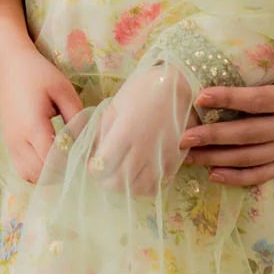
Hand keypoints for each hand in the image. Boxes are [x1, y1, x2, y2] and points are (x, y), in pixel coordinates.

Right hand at [0, 36, 81, 185]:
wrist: (10, 67)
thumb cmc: (39, 75)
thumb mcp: (64, 90)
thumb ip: (76, 116)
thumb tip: (89, 140)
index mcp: (32, 125)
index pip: (52, 160)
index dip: (69, 164)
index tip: (85, 157)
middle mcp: (18, 139)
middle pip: (40, 173)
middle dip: (61, 172)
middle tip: (77, 162)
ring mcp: (11, 144)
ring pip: (29, 176)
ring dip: (48, 175)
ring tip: (64, 162)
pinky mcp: (9, 145)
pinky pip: (22, 170)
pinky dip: (37, 172)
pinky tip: (51, 159)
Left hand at [87, 59, 192, 196]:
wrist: (180, 85)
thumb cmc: (143, 89)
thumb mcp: (115, 105)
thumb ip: (103, 132)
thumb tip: (94, 152)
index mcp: (125, 133)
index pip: (103, 166)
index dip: (94, 169)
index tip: (93, 164)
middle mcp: (143, 150)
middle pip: (118, 182)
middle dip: (106, 181)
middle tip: (104, 172)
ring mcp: (161, 158)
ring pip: (138, 188)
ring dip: (125, 186)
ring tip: (121, 176)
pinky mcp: (175, 161)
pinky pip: (158, 184)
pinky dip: (145, 186)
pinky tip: (140, 175)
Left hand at [181, 31, 273, 187]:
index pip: (261, 100)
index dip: (231, 99)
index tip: (202, 96)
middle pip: (251, 134)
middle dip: (215, 136)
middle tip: (182, 136)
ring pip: (255, 158)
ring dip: (220, 159)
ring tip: (189, 157)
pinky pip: (268, 173)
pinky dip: (241, 178)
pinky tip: (216, 175)